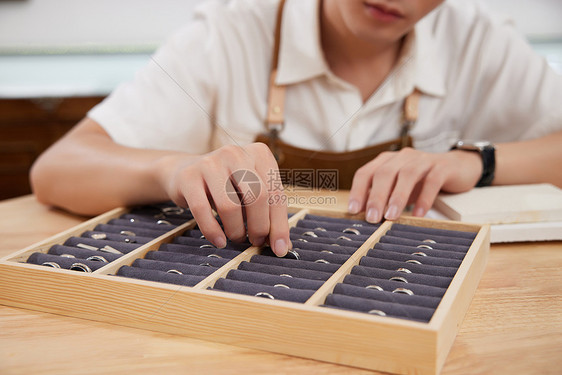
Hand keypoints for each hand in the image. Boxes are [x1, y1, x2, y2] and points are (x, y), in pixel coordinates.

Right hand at [157, 143, 289, 255]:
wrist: (185, 172)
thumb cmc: (227, 185)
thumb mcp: (251, 192)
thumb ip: (269, 214)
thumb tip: (282, 245)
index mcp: (259, 154)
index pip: (276, 193)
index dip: (279, 224)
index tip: (279, 248)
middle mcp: (236, 153)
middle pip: (257, 197)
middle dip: (259, 227)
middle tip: (255, 242)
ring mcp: (210, 163)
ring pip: (230, 206)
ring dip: (236, 230)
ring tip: (237, 237)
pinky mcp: (188, 176)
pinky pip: (202, 210)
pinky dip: (212, 231)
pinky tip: (219, 241)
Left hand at [348, 148, 481, 221]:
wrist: (457, 168)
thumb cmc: (422, 181)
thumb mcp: (398, 188)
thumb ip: (382, 197)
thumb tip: (362, 215)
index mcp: (387, 160)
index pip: (366, 173)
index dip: (358, 191)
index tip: (353, 210)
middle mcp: (402, 157)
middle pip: (384, 173)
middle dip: (376, 196)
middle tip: (372, 218)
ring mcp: (423, 160)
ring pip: (406, 175)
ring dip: (397, 197)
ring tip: (392, 216)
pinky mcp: (442, 167)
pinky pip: (432, 181)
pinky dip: (424, 198)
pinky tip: (418, 214)